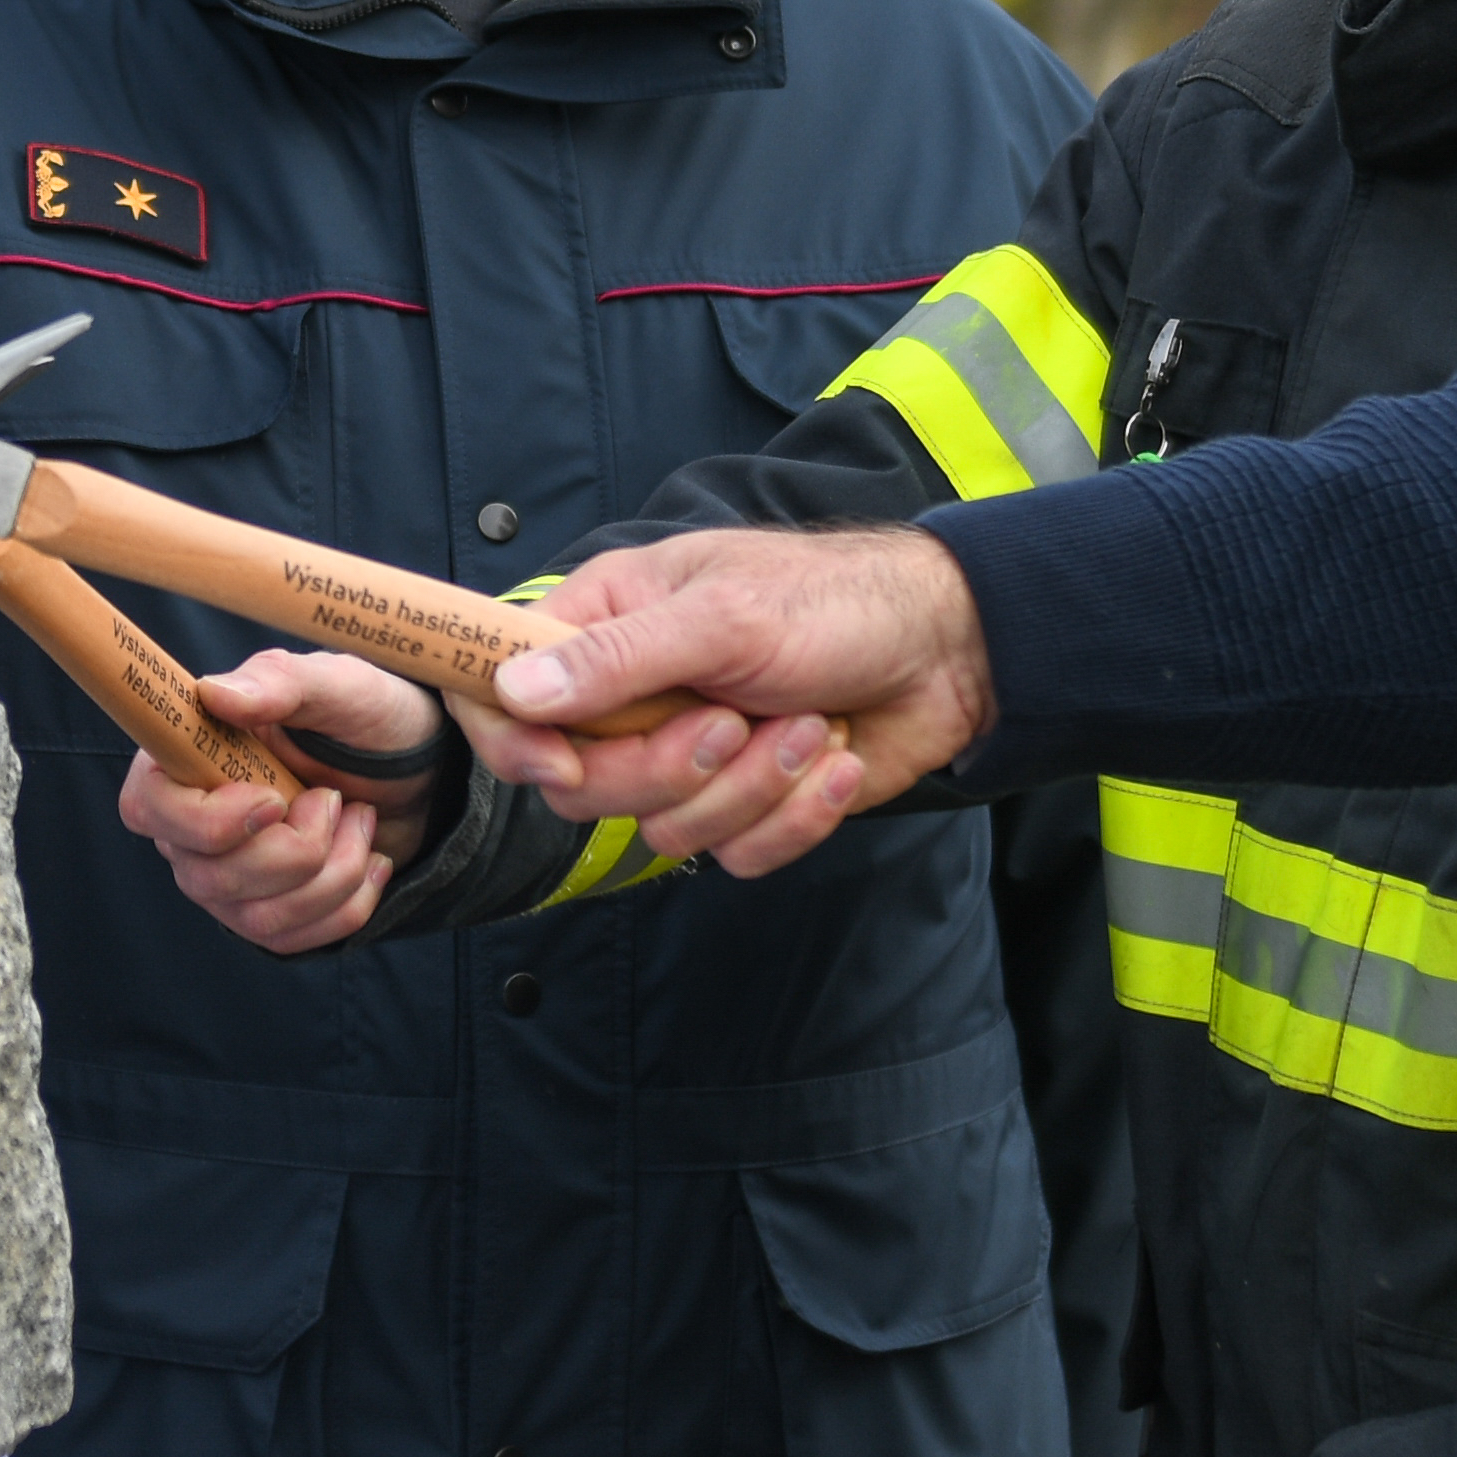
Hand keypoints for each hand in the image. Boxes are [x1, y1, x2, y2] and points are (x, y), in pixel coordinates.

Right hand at [129, 651, 440, 954]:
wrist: (415, 766)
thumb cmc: (362, 716)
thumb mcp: (335, 684)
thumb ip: (278, 682)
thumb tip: (213, 693)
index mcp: (184, 758)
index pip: (147, 809)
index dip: (206, 821)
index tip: (274, 798)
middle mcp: (189, 825)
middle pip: (207, 878)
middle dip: (294, 850)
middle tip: (336, 799)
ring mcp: (224, 877)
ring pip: (254, 917)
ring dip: (331, 875)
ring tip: (361, 820)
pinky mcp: (264, 912)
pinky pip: (289, 940)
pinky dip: (346, 905)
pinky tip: (371, 860)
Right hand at [464, 524, 992, 874]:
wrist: (952, 650)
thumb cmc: (839, 602)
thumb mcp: (725, 618)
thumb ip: (616, 659)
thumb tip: (514, 691)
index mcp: (607, 624)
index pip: (505, 693)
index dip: (516, 742)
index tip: (561, 764)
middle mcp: (635, 694)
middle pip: (583, 785)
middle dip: (667, 770)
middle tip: (730, 725)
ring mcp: (690, 756)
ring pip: (662, 828)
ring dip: (752, 788)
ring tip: (808, 728)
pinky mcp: (747, 806)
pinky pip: (734, 854)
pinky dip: (794, 816)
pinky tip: (835, 760)